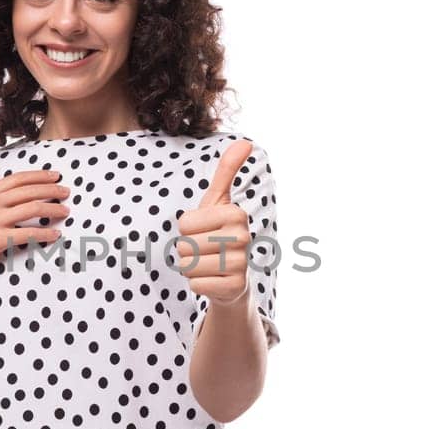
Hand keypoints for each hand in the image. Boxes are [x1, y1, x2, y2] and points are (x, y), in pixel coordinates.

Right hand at [0, 168, 70, 275]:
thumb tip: (15, 197)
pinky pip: (30, 233)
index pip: (19, 178)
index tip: (55, 175)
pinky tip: (56, 235)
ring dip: (54, 209)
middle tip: (66, 192)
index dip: (40, 175)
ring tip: (66, 211)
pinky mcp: (0, 238)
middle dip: (52, 189)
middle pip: (30, 191)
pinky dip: (46, 233)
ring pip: (34, 208)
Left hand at [174, 140, 254, 306]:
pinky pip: (195, 285)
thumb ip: (227, 171)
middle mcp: (243, 238)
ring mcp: (241, 264)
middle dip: (187, 250)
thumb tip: (245, 141)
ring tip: (209, 264)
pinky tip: (213, 280)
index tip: (204, 231)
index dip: (186, 230)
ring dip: (192, 268)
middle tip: (206, 250)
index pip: (183, 223)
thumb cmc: (219, 233)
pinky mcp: (235, 288)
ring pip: (188, 266)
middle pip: (184, 245)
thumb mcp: (219, 201)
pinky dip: (198, 285)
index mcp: (236, 213)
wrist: (233, 277)